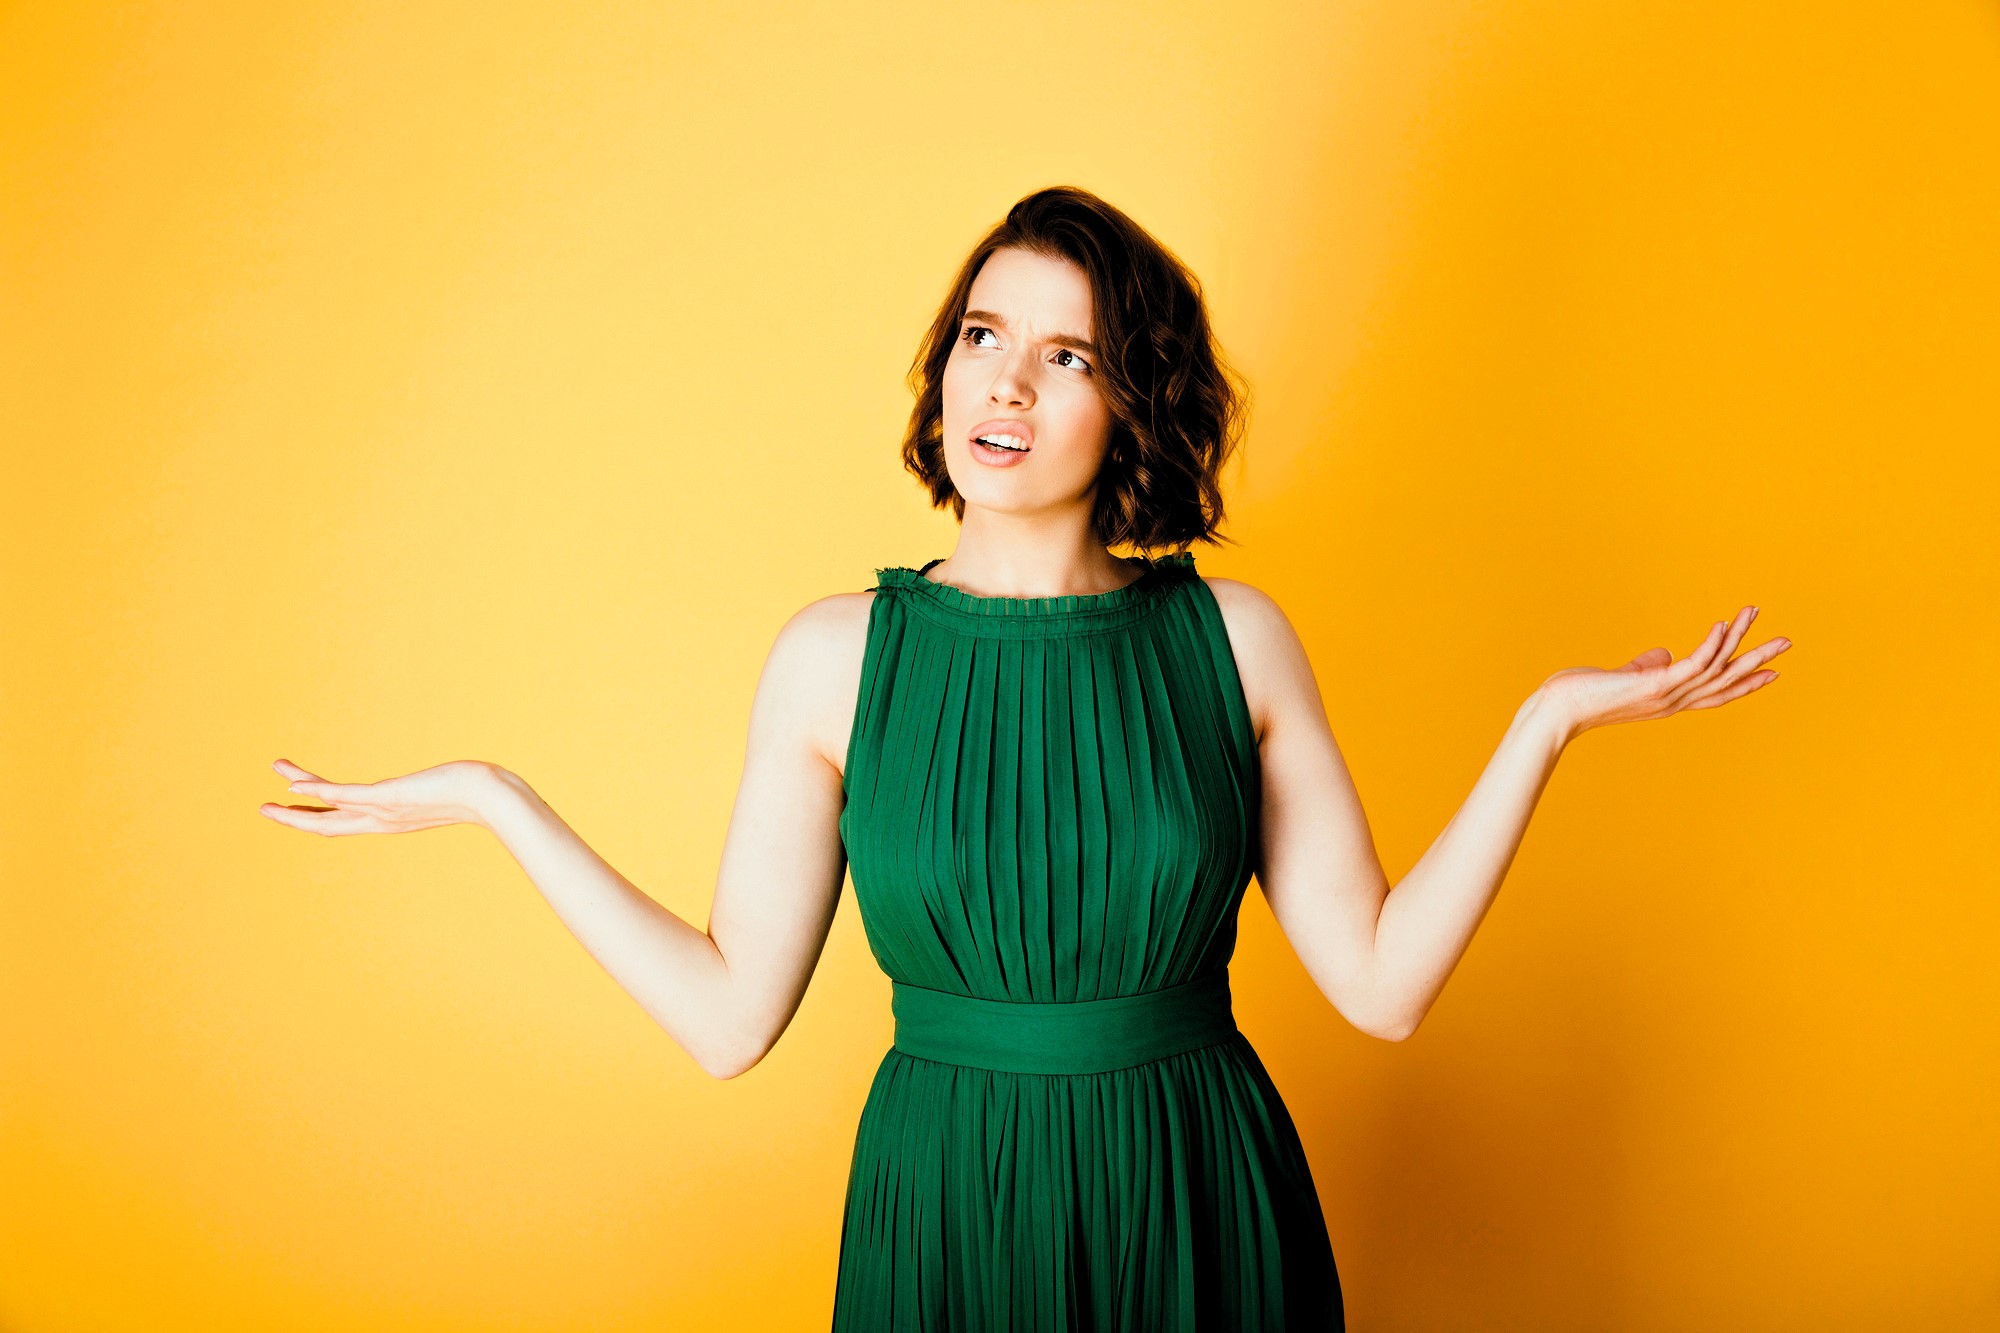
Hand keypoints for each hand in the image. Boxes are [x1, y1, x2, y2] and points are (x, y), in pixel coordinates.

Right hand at [259, 757, 500, 834]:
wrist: (491, 797)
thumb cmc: (477, 792)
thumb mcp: (449, 789)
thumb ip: (442, 789)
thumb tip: (452, 781)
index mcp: (391, 820)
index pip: (345, 822)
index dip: (316, 817)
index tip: (295, 807)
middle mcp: (383, 820)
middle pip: (327, 825)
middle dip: (294, 818)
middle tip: (264, 809)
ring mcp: (383, 810)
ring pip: (328, 810)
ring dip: (295, 804)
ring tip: (268, 797)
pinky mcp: (388, 796)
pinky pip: (344, 795)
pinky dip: (318, 791)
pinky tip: (294, 784)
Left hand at [1535, 605, 1790, 742]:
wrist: (1559, 711)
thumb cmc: (1585, 694)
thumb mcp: (1623, 677)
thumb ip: (1647, 666)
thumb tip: (1663, 654)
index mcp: (1669, 700)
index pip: (1715, 692)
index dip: (1745, 682)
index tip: (1772, 672)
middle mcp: (1673, 701)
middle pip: (1726, 680)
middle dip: (1757, 660)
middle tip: (1787, 642)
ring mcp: (1666, 695)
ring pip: (1714, 667)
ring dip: (1737, 638)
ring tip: (1755, 613)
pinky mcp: (1654, 685)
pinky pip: (1692, 664)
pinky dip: (1710, 644)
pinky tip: (1721, 623)